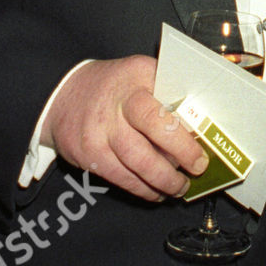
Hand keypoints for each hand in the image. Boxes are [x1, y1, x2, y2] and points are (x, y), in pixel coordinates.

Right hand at [44, 56, 206, 200]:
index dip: (181, 141)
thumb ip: (169, 92)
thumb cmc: (115, 85)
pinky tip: (156, 191)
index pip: (156, 114)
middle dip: (174, 164)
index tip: (198, 156)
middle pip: (145, 143)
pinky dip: (141, 189)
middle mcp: (113, 107)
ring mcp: (96, 134)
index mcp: (134, 81)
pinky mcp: (86, 155)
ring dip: (161, 182)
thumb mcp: (143, 73)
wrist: (63, 93)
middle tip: (194, 172)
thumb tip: (202, 124)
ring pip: (133, 166)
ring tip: (178, 187)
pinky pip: (119, 178)